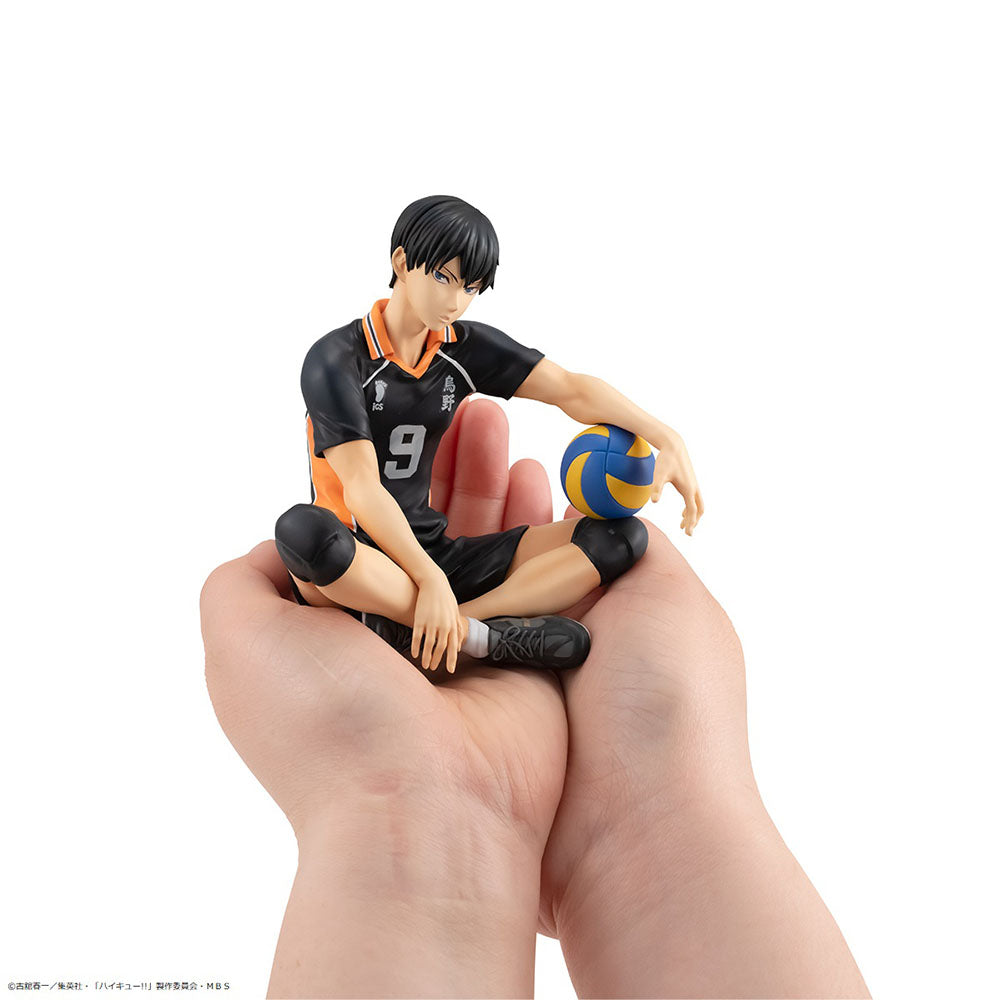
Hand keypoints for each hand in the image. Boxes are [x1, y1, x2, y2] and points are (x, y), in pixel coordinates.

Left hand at [200, 397, 566, 856]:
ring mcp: (462, 634)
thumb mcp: (239, 639)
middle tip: (460, 401)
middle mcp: (395, 623)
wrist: (431, 812)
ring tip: (499, 418)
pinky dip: (537, 524)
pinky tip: (541, 474)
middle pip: (422, 521)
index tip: (393, 417)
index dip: (375, 471)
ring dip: (487, 478)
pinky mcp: (519, 645)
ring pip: (478, 537)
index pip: (357, 526)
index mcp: (331, 619)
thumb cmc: (330, 725)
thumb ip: (245, 576)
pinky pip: (530, 571)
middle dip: (438, 460)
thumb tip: (294, 533)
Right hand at [410, 567, 464, 671]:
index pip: (453, 646)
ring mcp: (431, 623)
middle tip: (433, 669)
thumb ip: (458, 627)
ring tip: (424, 666)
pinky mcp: (420, 619)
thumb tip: (460, 642)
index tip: (450, 670)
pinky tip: (414, 654)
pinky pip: (418, 637)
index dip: (451, 659)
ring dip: (426, 657)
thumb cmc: (446, 597)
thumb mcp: (455, 612)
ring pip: (429, 645)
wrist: (434, 583)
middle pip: (441, 648)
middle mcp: (443, 625)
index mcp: (453, 624)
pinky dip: (416, 647)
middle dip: (437, 661)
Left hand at [651, 427, 703, 534]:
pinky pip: (694, 498)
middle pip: (699, 509)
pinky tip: (683, 510)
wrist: (673, 445)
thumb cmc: (665, 460)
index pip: (692, 511)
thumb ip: (656, 488)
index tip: (688, 534)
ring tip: (682, 524)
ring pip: (698, 504)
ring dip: (692, 515)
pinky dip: (691, 507)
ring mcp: (694, 484)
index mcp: (688, 489)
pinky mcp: (691, 481)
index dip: (690, 524)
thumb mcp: (659, 475)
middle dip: (694, 521)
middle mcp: (694, 487)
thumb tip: (652, 501)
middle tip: (687, 531)